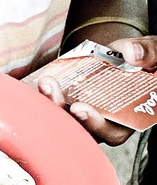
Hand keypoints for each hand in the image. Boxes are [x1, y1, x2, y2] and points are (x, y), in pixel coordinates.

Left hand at [35, 34, 156, 145]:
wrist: (128, 53)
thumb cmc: (145, 58)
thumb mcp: (154, 52)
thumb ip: (147, 53)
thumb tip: (132, 53)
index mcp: (130, 118)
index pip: (113, 132)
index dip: (96, 124)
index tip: (80, 108)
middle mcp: (105, 121)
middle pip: (82, 129)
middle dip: (62, 112)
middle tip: (51, 92)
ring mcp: (85, 112)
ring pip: (64, 119)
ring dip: (49, 103)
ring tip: (44, 82)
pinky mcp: (70, 100)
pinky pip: (53, 104)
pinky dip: (44, 95)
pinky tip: (38, 81)